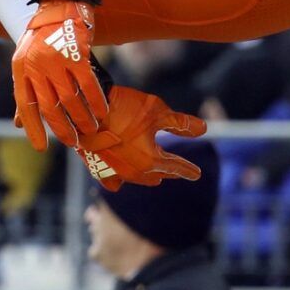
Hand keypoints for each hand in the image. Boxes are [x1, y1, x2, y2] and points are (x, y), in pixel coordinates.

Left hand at [12, 0, 107, 150]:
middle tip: (74, 141)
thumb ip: (25, 91)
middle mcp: (36, 65)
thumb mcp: (26, 61)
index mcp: (21, 68)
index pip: (25, 105)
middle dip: (63, 129)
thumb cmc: (43, 36)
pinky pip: (89, 86)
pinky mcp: (76, 54)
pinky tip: (103, 110)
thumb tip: (19, 123)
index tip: (41, 147)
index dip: (33, 128)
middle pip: (50, 107)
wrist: (61, 3)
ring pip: (71, 100)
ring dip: (83, 118)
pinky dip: (97, 101)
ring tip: (92, 128)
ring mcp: (56, 59)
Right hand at [74, 86, 207, 190]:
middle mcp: (135, 173)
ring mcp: (116, 173)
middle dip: (169, 171)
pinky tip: (123, 177)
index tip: (197, 174)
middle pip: (158, 175)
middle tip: (177, 170)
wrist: (85, 108)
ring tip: (156, 173)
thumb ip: (181, 123)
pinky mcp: (99, 169)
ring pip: (139, 179)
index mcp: (152, 161)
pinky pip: (115, 181)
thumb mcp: (158, 111)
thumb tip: (204, 129)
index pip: (176, 167)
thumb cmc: (125, 108)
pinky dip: (123, 178)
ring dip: (149, 175)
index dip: (188, 169)